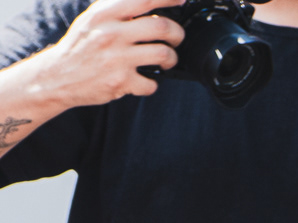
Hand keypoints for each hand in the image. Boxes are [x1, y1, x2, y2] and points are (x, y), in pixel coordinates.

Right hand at [29, 0, 183, 108]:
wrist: (59, 75)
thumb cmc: (81, 46)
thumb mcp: (94, 18)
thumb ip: (117, 9)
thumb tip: (147, 4)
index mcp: (105, 13)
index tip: (182, 0)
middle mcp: (112, 33)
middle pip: (162, 27)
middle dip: (177, 33)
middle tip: (175, 38)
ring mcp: (117, 58)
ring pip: (163, 54)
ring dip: (171, 58)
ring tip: (166, 60)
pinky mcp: (121, 82)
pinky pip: (152, 83)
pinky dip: (153, 83)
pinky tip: (146, 80)